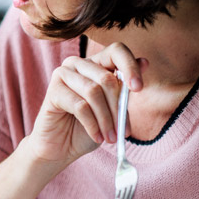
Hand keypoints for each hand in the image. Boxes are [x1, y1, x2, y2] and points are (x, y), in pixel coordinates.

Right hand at [30, 43, 145, 164]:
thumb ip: (124, 88)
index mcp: (94, 63)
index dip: (130, 66)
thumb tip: (145, 62)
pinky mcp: (53, 92)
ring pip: (94, 92)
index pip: (116, 51)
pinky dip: (93, 125)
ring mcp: (62, 75)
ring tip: (111, 138)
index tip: (138, 89)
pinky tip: (97, 137)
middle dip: (118, 108)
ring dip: (106, 120)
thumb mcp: (111, 109)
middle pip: (106, 78)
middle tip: (124, 131)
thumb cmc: (86, 128)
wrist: (60, 148)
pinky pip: (80, 106)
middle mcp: (77, 64)